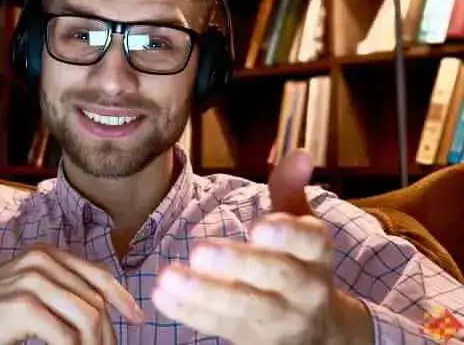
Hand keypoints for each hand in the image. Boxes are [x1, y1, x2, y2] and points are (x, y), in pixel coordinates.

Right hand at [0, 243, 145, 344]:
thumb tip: (101, 315)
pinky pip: (68, 338)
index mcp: (43, 254)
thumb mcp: (24, 296)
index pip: (97, 275)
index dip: (123, 299)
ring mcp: (32, 281)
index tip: (138, 320)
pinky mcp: (23, 306)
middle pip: (96, 301)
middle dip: (108, 335)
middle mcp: (40, 260)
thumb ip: (57, 294)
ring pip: (89, 318)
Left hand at [153, 150, 372, 344]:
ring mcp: (283, 319)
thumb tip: (300, 153)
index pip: (312, 243)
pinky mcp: (254, 339)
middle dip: (239, 264)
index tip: (260, 226)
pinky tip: (162, 296)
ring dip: (206, 294)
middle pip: (278, 277)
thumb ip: (290, 189)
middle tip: (200, 251)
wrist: (315, 329)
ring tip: (169, 276)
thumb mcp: (298, 225)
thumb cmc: (296, 261)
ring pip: (249, 309)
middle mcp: (308, 288)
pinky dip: (190, 313)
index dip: (290, 236)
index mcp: (317, 254)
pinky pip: (222, 328)